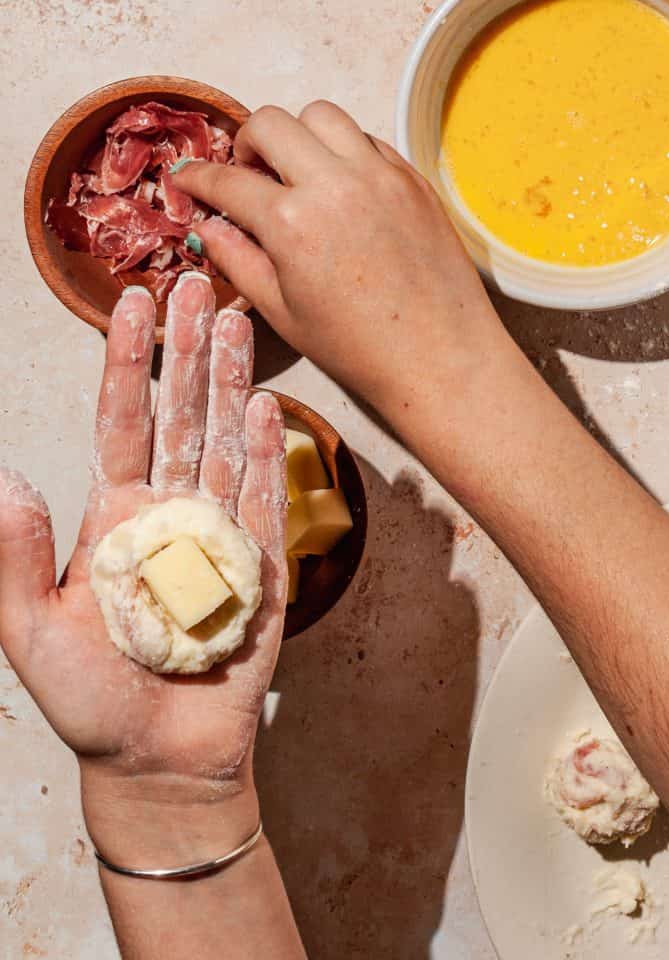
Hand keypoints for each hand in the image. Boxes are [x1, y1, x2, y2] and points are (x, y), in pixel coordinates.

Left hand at [0, 276, 286, 863]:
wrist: (161, 762)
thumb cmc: (91, 700)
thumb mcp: (32, 633)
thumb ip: (18, 560)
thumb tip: (6, 480)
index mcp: (115, 514)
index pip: (122, 419)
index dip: (127, 361)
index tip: (133, 303)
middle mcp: (168, 508)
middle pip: (180, 411)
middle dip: (189, 348)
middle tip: (199, 283)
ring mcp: (218, 530)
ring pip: (225, 437)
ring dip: (233, 379)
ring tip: (239, 320)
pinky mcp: (261, 563)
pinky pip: (263, 497)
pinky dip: (264, 451)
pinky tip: (266, 405)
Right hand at [172, 102, 514, 431]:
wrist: (439, 355)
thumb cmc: (358, 345)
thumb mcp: (281, 310)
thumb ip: (237, 259)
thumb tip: (206, 227)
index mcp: (292, 221)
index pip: (227, 179)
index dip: (196, 175)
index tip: (187, 175)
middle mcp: (335, 184)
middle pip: (272, 122)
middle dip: (247, 143)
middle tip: (248, 173)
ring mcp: (380, 175)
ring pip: (324, 115)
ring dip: (299, 135)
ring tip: (298, 173)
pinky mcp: (413, 178)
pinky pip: (368, 139)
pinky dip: (345, 151)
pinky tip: (342, 188)